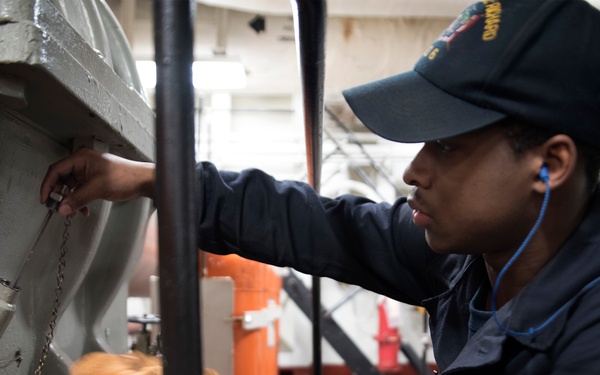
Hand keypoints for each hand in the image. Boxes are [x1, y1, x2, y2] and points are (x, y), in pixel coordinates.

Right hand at [40, 148, 154, 216]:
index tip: (45, 199)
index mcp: (81, 158)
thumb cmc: (126, 176)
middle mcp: (83, 163)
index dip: (48, 185)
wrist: (143, 181)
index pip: (56, 170)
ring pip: (71, 187)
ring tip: (71, 211)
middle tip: (58, 207)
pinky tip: (83, 210)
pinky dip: (79, 200)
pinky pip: (81, 191)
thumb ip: (78, 199)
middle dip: (59, 195)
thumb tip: (62, 208)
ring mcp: (89, 172)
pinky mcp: (95, 180)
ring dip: (70, 200)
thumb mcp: (98, 188)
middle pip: (62, 179)